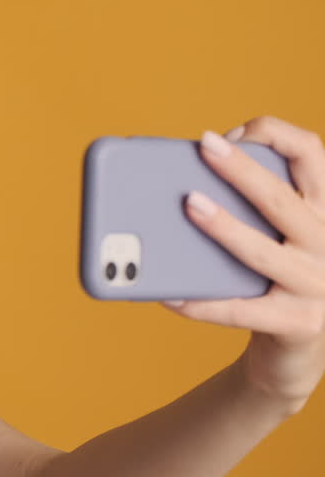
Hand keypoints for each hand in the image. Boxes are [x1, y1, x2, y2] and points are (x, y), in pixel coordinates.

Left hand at [161, 115, 324, 415]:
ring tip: (189, 204)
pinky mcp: (296, 323)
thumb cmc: (274, 273)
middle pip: (282, 199)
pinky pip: (239, 310)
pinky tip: (167, 293)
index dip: (275, 136)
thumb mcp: (276, 231)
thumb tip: (187, 182)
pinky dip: (199, 302)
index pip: (313, 154)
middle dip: (242, 170)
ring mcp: (316, 285)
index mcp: (323, 209)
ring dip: (223, 227)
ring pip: (262, 252)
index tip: (234, 132)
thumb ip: (250, 204)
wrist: (300, 344)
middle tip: (204, 146)